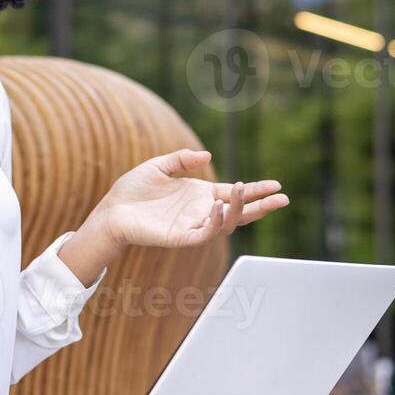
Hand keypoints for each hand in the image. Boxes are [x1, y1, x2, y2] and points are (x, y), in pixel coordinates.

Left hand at [91, 148, 288, 249]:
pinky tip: (220, 206)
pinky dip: (216, 221)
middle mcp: (201, 211)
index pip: (234, 194)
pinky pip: (205, 233)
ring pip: (226, 223)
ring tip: (242, 188)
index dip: (255, 190)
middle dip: (261, 206)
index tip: (276, 185)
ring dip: (238, 208)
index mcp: (200, 195)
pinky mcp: (182, 237)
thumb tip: (207, 156)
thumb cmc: (133, 190)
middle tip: (282, 198)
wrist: (112, 210)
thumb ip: (182, 159)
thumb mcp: (159, 166)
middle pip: (239, 211)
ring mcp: (193, 225)